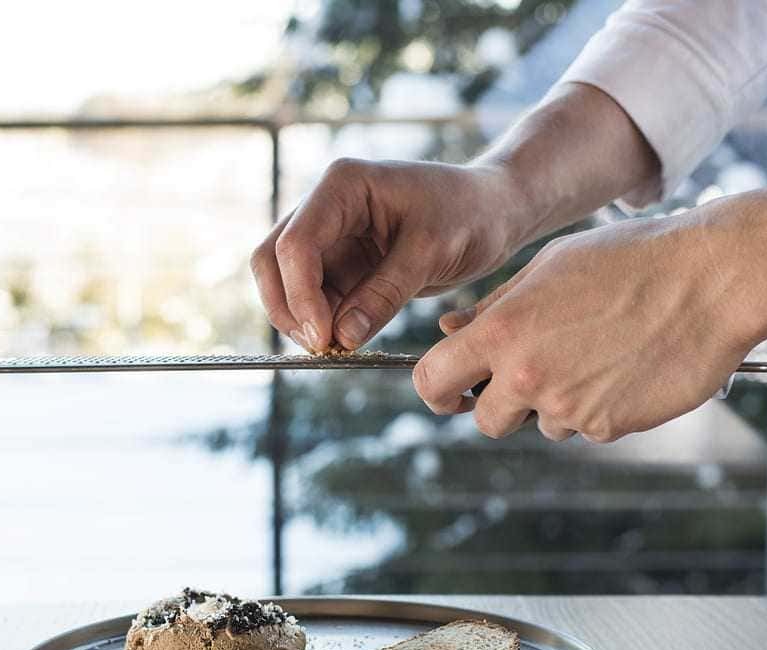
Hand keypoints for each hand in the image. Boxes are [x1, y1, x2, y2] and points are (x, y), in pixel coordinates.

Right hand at [249, 158, 533, 351]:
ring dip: (303, 320)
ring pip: (286, 284)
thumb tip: (340, 337)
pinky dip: (322, 323)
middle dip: (289, 308)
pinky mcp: (341, 263)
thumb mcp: (433, 252)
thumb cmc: (470, 214)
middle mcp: (325, 207)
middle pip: (272, 261)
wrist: (493, 212)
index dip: (301, 295)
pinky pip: (314, 298)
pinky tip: (347, 341)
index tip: (323, 338)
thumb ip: (385, 293)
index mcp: (342, 185)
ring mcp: (329, 236)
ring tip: (339, 347)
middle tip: (322, 347)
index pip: (296, 244)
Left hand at [414, 158, 766, 442]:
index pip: (432, 380)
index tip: (453, 388)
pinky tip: (628, 365)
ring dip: (559, 401)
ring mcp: (568, 407)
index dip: (437, 388)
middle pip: (485, 419)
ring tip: (601, 351)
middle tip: (538, 370)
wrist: (714, 278)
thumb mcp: (548, 269)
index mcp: (502, 331)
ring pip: (543, 424)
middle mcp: (527, 376)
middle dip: (502, 403)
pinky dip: (601, 406)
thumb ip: (493, 308)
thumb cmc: (629, 260)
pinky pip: (587, 428)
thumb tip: (450, 333)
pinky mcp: (608, 427)